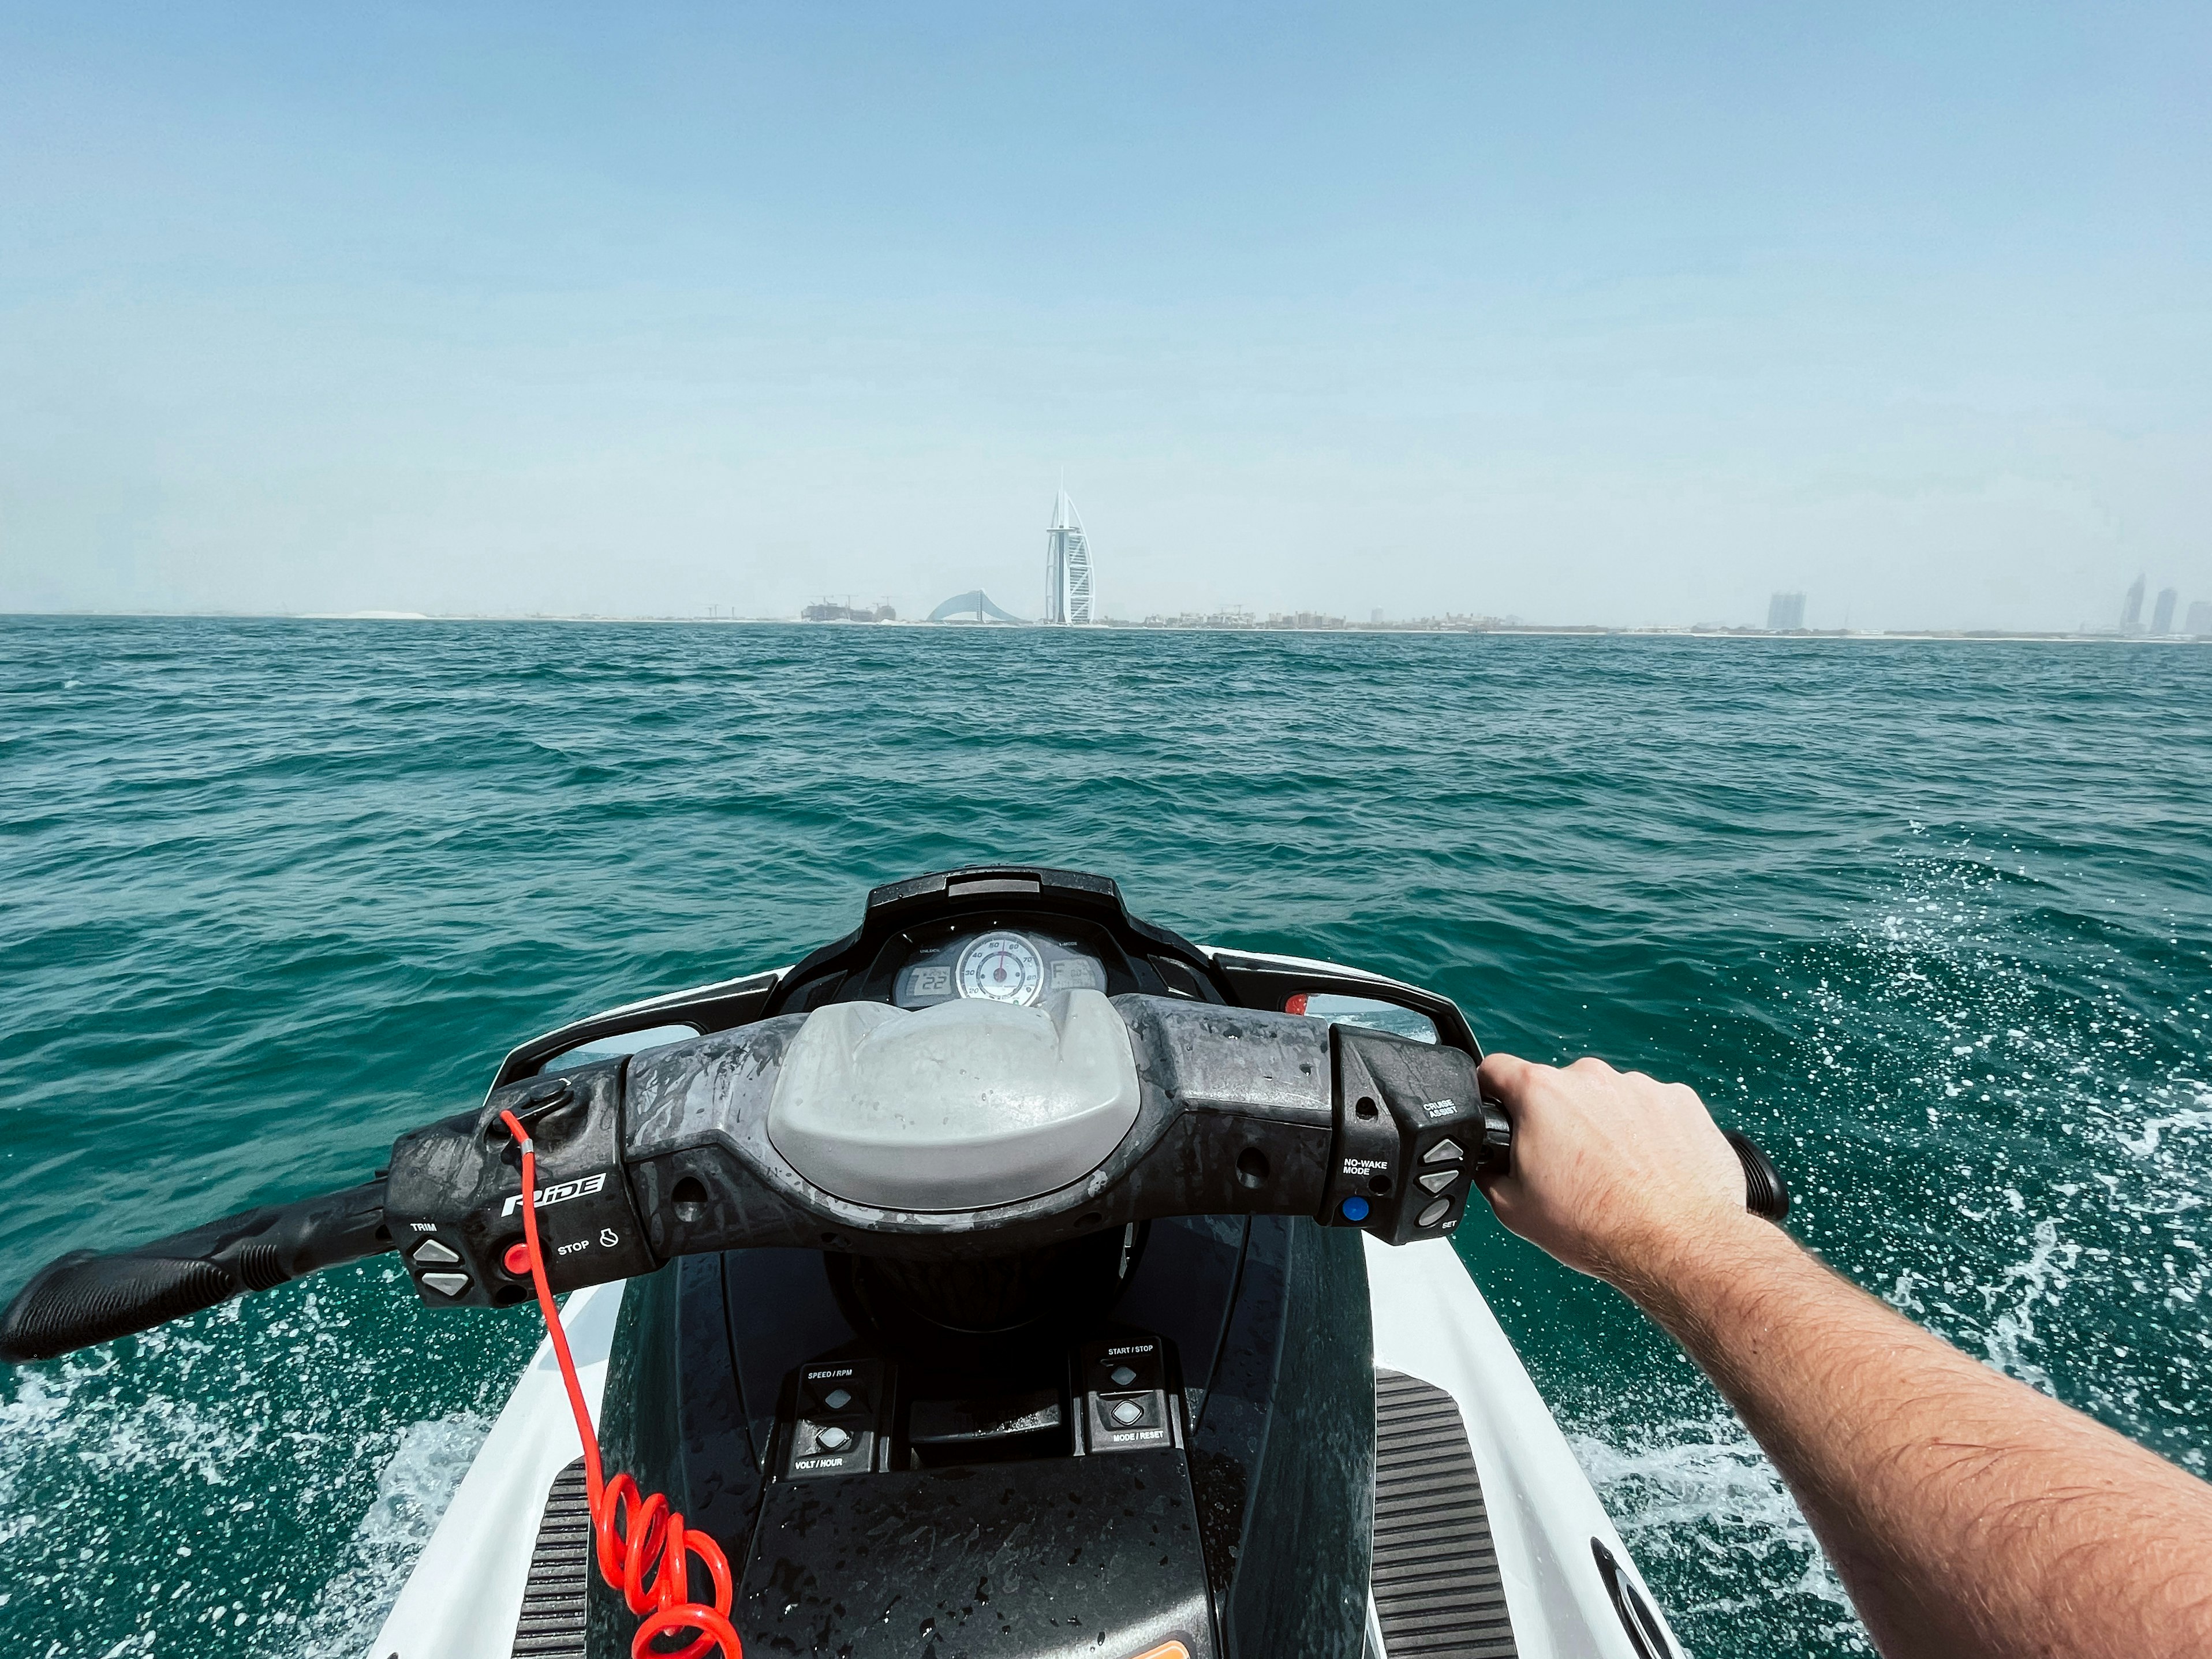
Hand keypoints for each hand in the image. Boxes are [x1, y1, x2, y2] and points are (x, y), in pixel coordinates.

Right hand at [1474, 1053, 1758, 1288]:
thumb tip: (1491, 1164)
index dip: (1490, 1091)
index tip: (1499, 1108)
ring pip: (1607, 1100)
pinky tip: (1649, 1171)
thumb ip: (1491, 1173)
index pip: (1496, 1069)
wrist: (1678, 1246)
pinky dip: (1647, 1134)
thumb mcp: (1514, 1209)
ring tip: (1616, 1175)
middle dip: (1557, 1120)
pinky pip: (1651, 1110)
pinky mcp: (1681, 1102)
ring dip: (1605, 1127)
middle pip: (1558, 1089)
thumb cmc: (1600, 1229)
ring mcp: (1641, 1087)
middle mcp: (1591, 1078)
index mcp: (1542, 1094)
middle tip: (1567, 1167)